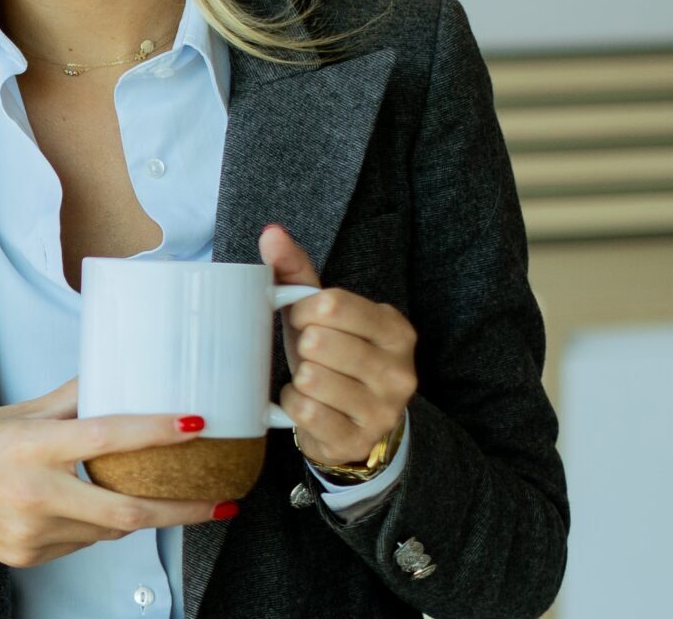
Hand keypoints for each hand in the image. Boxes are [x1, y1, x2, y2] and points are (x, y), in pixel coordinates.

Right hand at [0, 378, 232, 568]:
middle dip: (182, 508)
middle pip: (127, 510)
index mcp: (28, 448)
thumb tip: (111, 377)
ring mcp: (33, 532)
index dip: (155, 432)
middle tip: (219, 500)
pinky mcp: (31, 556)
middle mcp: (33, 494)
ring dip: (137, 513)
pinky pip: (82, 542)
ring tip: (163, 497)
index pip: (104, 438)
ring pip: (108, 528)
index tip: (193, 424)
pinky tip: (90, 507)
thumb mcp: (10, 414)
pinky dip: (96, 525)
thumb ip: (67, 402)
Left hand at [261, 223, 418, 469]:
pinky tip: (307, 404)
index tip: (305, 320)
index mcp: (395, 330)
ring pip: (311, 378)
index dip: (303, 310)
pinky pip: (305, 413)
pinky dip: (293, 406)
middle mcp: (400, 371)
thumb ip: (295, 271)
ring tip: (311, 380)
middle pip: (319, 342)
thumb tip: (272, 232)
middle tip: (310, 355)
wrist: (354, 423)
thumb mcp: (318, 312)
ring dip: (297, 378)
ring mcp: (383, 410)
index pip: (332, 303)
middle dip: (301, 346)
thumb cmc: (332, 356)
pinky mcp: (359, 440)